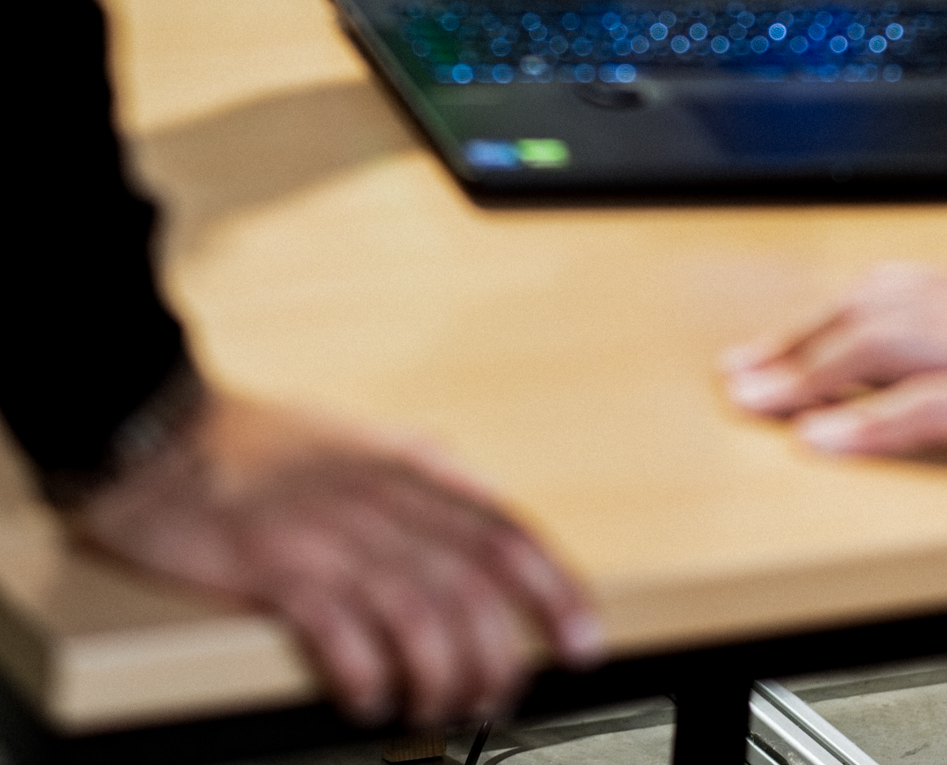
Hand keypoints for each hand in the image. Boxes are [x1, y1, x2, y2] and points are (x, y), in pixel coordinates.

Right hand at [74, 394, 601, 725]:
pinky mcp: (274, 566)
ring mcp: (329, 530)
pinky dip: (366, 675)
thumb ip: (416, 467)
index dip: (554, 587)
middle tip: (501, 695)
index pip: (504, 528)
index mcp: (406, 466)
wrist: (164, 438)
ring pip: (419, 612)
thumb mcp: (358, 440)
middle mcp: (379, 496)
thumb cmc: (257, 446)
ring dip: (439, 674)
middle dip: (499, 650)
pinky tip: (369, 698)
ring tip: (436, 707)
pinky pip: (341, 630)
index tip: (585, 636)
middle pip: (472, 582)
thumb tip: (471, 492)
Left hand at [721, 263, 946, 481]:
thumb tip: (926, 349)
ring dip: (809, 374)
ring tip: (757, 400)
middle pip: (863, 315)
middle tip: (737, 376)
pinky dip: (870, 421)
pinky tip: (828, 437)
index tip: (769, 345)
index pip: (881, 294)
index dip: (817, 320)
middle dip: (794, 345)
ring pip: (880, 349)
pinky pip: (930, 408)